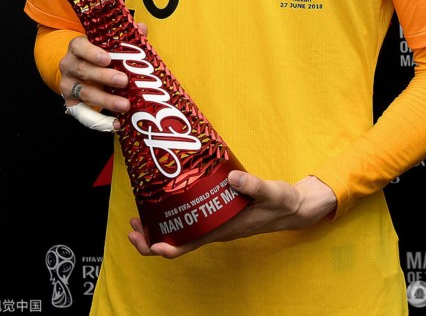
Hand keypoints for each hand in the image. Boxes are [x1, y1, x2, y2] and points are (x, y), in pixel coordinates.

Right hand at [60, 23, 147, 128]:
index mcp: (77, 47)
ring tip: (125, 105)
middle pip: (83, 70)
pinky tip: (116, 123)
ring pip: (85, 93)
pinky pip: (83, 114)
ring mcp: (68, 85)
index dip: (92, 52)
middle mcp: (69, 65)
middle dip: (104, 77)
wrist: (77, 70)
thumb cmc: (98, 55)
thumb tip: (142, 28)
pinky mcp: (71, 103)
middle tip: (124, 81)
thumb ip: (124, 36)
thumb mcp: (107, 43)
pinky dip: (100, 121)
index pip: (79, 46)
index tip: (108, 58)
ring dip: (105, 100)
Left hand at [128, 171, 336, 257]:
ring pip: (181, 232)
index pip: (187, 246)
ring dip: (159, 225)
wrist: (293, 207)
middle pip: (176, 241)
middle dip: (151, 236)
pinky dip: (176, 214)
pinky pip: (191, 220)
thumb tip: (231, 178)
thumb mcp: (269, 192)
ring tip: (141, 211)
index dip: (163, 248)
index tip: (147, 240)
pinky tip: (170, 198)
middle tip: (132, 221)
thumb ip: (252, 185)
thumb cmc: (281, 202)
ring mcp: (215, 224)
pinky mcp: (219, 215)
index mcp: (222, 229)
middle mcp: (214, 230)